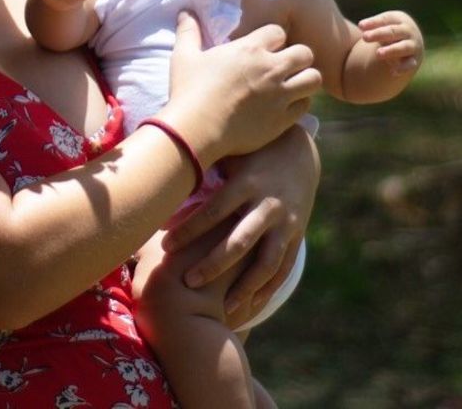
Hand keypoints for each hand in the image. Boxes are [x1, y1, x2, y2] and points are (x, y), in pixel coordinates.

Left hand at [162, 124, 319, 323]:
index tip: (165, 246)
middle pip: (239, 240)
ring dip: (244, 287)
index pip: (214, 211)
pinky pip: (283, 267)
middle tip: (187, 281)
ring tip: (223, 309)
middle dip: (213, 264)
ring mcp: (285, 223)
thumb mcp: (228, 153)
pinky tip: (251, 306)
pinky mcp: (297, 235)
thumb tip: (161, 177)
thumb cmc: (250, 152)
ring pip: (265, 261)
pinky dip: (268, 289)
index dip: (190, 229)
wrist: (300, 152)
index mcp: (246, 183)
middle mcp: (267, 205)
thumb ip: (201, 165)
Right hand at [163, 17, 321, 161]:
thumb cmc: (188, 90)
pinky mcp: (283, 119)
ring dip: (305, 80)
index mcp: (249, 49)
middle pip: (305, 53)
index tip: (264, 48)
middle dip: (298, 57)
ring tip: (292, 85)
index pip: (278, 31)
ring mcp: (280, 95)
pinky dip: (298, 104)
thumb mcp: (184, 56)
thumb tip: (185, 12)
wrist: (196, 130)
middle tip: (284, 66)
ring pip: (314, 79)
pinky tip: (285, 106)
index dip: (274, 38)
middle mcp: (271, 69)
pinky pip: (305, 106)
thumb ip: (188, 31)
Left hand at [358, 10, 423, 74]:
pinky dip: (403, 68)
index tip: (360, 26)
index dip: (373, 22)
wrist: (410, 43)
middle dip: (379, 34)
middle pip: (393, 31)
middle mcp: (408, 31)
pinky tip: (393, 72)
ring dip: (391, 50)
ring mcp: (413, 45)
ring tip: (378, 54)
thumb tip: (361, 26)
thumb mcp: (381, 25)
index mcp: (399, 18)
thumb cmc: (388, 31)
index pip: (386, 19)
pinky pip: (410, 64)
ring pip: (403, 47)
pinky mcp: (414, 60)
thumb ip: (372, 26)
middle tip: (364, 37)